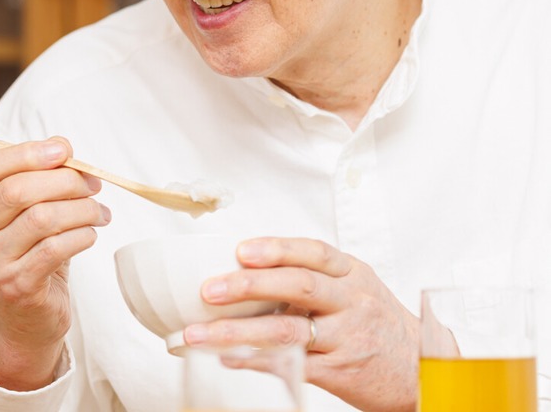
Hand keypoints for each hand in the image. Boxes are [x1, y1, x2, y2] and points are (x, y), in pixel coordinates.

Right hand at [0, 138, 110, 389]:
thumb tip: (64, 149)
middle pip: (17, 191)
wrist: (23, 321)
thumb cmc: (29, 256)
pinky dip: (82, 236)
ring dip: (81, 209)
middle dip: (64, 181)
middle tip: (93, 185)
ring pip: (42, 218)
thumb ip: (39, 181)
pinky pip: (56, 249)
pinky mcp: (17, 286)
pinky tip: (90, 234)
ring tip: (99, 212)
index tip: (64, 150)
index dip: (25, 153)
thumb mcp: (26, 216)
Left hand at [183, 237, 417, 411]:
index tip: (241, 250)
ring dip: (237, 332)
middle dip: (249, 286)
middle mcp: (352, 302)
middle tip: (209, 290)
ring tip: (199, 333)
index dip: (277, 249)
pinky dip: (255, 362)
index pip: (314, 252)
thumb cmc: (375, 322)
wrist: (421, 370)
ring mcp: (346, 338)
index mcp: (353, 274)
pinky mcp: (339, 372)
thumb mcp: (356, 288)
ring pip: (288, 331)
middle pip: (300, 287)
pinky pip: (292, 365)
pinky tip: (226, 358)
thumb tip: (243, 266)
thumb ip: (312, 275)